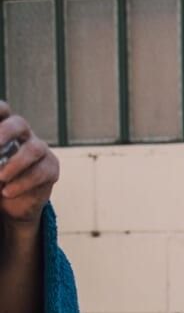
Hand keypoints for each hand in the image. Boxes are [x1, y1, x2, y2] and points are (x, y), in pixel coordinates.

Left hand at [0, 104, 57, 227]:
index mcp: (2, 128)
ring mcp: (39, 150)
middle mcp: (22, 135)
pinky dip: (22, 183)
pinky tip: (7, 192)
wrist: (9, 202)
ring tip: (0, 178)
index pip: (2, 110)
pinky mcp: (51, 168)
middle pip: (19, 124)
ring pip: (33, 149)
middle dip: (5, 132)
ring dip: (15, 164)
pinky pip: (40, 173)